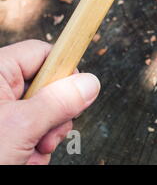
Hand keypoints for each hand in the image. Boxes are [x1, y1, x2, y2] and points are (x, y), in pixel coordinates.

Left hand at [0, 40, 99, 164]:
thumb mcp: (20, 127)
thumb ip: (59, 102)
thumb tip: (91, 82)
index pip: (43, 54)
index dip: (63, 71)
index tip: (75, 95)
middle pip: (48, 87)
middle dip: (54, 116)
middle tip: (47, 136)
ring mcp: (1, 112)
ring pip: (43, 114)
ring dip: (44, 138)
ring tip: (29, 154)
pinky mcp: (3, 132)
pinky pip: (32, 133)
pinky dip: (33, 150)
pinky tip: (21, 160)